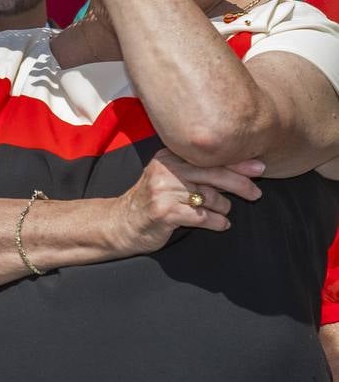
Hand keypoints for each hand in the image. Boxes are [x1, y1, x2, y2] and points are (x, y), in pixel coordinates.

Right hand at [112, 148, 263, 254]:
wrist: (122, 223)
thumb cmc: (155, 200)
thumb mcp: (169, 177)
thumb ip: (195, 170)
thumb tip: (239, 167)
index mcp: (168, 157)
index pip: (208, 156)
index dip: (236, 161)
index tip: (259, 167)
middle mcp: (165, 170)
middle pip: (213, 173)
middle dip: (240, 184)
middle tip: (256, 194)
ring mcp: (163, 191)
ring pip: (210, 197)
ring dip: (223, 208)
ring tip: (220, 212)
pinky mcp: (165, 212)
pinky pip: (203, 217)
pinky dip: (217, 222)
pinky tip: (219, 224)